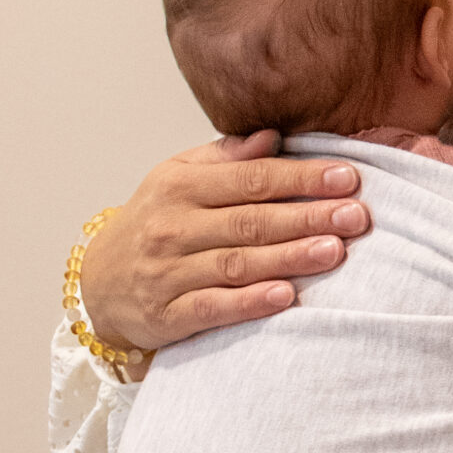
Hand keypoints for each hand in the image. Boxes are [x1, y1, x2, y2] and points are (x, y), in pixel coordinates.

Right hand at [82, 130, 371, 354]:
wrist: (97, 285)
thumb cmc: (153, 223)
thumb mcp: (177, 178)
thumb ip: (226, 158)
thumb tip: (272, 136)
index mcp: (180, 186)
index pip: (251, 178)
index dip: (301, 178)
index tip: (347, 178)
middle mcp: (172, 227)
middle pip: (251, 220)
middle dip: (308, 216)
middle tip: (356, 216)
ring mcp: (167, 273)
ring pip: (237, 263)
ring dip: (288, 257)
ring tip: (334, 251)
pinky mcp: (166, 315)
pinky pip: (212, 308)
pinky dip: (249, 303)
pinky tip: (285, 296)